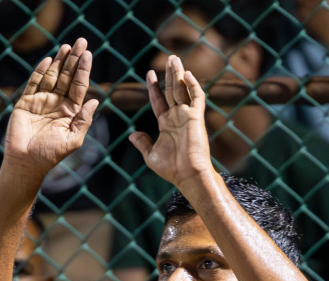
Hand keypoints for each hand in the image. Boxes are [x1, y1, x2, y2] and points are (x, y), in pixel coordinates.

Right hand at [2, 38, 98, 179]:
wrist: (26, 163)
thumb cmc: (50, 155)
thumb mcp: (73, 140)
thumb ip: (84, 120)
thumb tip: (95, 100)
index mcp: (70, 111)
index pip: (79, 85)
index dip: (83, 69)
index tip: (87, 54)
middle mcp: (56, 103)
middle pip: (67, 76)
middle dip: (73, 59)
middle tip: (80, 41)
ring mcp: (41, 102)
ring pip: (52, 76)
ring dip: (59, 61)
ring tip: (66, 46)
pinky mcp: (26, 103)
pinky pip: (34, 84)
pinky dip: (40, 72)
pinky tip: (48, 60)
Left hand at [129, 54, 212, 188]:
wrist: (187, 175)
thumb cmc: (171, 169)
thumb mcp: (151, 155)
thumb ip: (143, 142)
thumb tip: (132, 134)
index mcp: (166, 124)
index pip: (159, 100)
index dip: (154, 87)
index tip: (149, 74)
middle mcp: (177, 117)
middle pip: (172, 90)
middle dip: (169, 74)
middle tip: (169, 58)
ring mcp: (187, 115)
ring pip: (183, 90)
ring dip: (178, 74)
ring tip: (174, 58)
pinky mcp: (196, 117)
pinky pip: (196, 97)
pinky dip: (192, 85)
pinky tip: (187, 74)